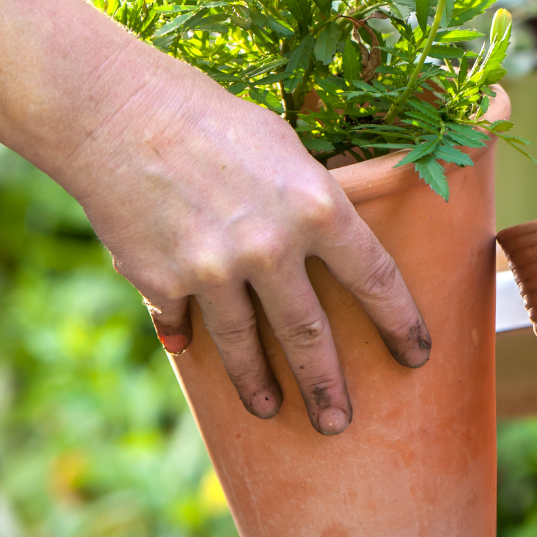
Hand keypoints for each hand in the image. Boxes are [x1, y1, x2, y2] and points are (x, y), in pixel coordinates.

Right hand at [0, 0, 426, 434]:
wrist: (120, 115)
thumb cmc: (214, 120)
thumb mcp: (286, 148)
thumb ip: (311, 200)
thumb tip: (332, 239)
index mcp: (318, 207)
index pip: (375, 279)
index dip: (400, 322)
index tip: (416, 354)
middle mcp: (272, 248)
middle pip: (310, 336)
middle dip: (329, 386)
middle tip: (340, 422)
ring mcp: (215, 272)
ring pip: (245, 347)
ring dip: (260, 386)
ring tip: (272, 408)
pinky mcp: (163, 284)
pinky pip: (183, 324)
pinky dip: (187, 337)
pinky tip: (190, 353)